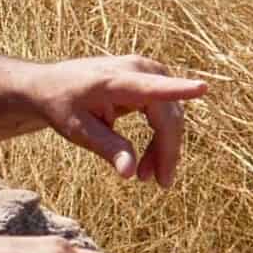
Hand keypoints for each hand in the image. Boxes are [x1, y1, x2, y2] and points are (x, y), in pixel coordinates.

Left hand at [22, 55, 203, 185]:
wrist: (50, 84)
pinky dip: (161, 137)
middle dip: (166, 150)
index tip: (202, 88)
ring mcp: (146, 71)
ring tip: (149, 176)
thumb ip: (105, 147)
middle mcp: (135, 69)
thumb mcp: (76, 130)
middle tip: (160, 183)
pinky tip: (149, 161)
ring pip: (171, 115)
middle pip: (167, 114)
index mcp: (113, 80)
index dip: (178, 89)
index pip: (150, 87)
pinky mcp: (150, 78)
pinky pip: (166, 111)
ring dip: (164, 147)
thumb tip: (130, 173)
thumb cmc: (60, 105)